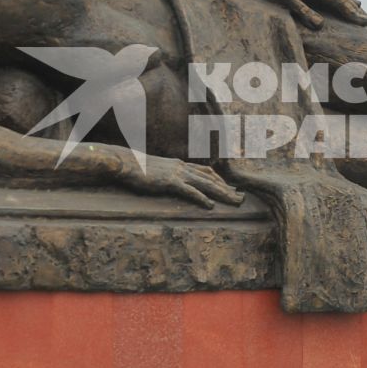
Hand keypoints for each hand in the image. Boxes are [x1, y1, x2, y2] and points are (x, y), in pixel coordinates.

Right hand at [123, 157, 243, 208]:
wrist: (125, 162)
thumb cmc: (137, 168)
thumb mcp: (157, 169)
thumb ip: (167, 173)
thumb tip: (171, 180)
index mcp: (180, 164)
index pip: (206, 171)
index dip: (220, 180)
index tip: (230, 188)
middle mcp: (182, 167)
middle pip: (211, 178)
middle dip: (227, 188)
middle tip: (241, 197)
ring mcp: (177, 174)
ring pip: (206, 184)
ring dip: (222, 193)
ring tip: (234, 201)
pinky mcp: (170, 182)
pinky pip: (189, 191)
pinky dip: (201, 198)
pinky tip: (210, 205)